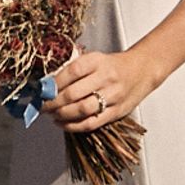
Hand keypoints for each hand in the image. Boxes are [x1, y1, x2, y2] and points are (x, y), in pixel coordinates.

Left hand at [42, 49, 160, 133]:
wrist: (143, 70)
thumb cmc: (113, 65)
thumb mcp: (96, 58)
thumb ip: (75, 69)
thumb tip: (47, 84)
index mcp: (98, 61)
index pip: (72, 71)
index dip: (54, 82)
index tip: (41, 89)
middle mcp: (106, 78)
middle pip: (74, 93)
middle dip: (53, 102)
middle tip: (41, 105)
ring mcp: (113, 96)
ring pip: (82, 110)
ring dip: (62, 115)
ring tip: (52, 114)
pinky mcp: (117, 112)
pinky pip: (92, 123)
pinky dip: (73, 126)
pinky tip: (62, 123)